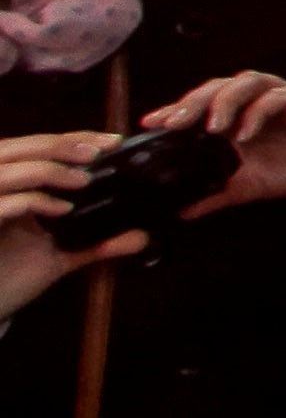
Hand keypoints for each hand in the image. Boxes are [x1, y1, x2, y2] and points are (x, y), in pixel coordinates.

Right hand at [0, 133, 142, 320]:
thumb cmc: (14, 278)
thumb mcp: (61, 255)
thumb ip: (97, 243)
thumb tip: (141, 236)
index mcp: (11, 188)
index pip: (39, 147)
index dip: (73, 139)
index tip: (112, 142)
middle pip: (20, 147)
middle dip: (61, 145)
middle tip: (98, 151)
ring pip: (8, 169)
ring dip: (49, 169)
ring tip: (83, 180)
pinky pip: (4, 203)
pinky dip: (34, 201)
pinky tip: (62, 209)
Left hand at [139, 74, 285, 210]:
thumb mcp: (256, 186)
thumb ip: (221, 193)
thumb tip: (184, 210)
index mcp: (241, 118)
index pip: (202, 105)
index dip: (175, 110)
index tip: (150, 124)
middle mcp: (258, 102)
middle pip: (219, 86)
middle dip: (193, 102)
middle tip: (173, 123)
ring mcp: (285, 98)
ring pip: (248, 81)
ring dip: (226, 100)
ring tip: (212, 127)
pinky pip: (281, 97)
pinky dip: (260, 111)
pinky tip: (248, 132)